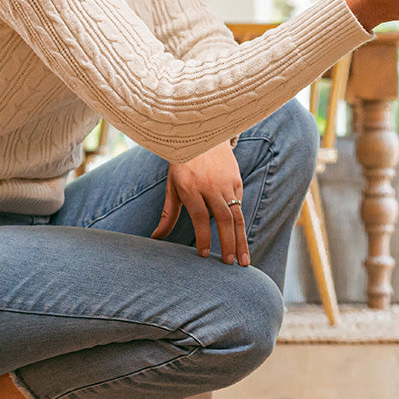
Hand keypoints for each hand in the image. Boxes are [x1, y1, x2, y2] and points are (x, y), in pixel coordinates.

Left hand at [151, 141, 249, 265]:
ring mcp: (226, 182)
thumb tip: (155, 238)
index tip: (204, 255)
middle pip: (223, 219)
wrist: (202, 133)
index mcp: (190, 186)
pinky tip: (238, 238)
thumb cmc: (182, 163)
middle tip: (230, 264)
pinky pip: (239, 205)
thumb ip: (167, 214)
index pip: (200, 217)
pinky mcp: (236, 180)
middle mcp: (210, 185)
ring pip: (236, 216)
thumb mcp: (172, 186)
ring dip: (241, 240)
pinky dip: (239, 223)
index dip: (204, 237)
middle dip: (228, 244)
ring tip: (243, 261)